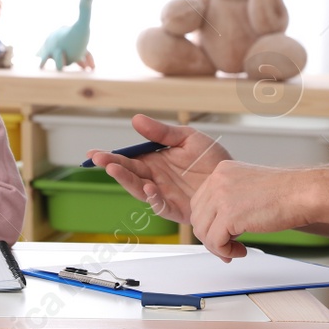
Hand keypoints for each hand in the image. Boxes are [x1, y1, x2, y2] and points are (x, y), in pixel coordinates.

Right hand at [87, 114, 230, 224]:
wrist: (234, 179)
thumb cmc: (212, 159)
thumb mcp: (187, 138)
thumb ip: (161, 133)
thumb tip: (135, 119)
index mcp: (155, 161)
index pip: (128, 159)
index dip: (111, 156)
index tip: (94, 153)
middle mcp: (156, 179)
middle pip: (130, 174)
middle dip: (113, 166)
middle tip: (100, 159)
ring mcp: (165, 195)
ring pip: (139, 190)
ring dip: (126, 181)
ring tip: (115, 169)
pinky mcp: (177, 209)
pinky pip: (160, 206)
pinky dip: (152, 198)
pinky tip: (148, 187)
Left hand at [192, 162, 313, 260]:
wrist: (302, 193)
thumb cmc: (285, 193)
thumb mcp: (248, 187)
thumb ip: (230, 199)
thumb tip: (219, 225)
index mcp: (222, 171)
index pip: (200, 201)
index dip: (209, 222)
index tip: (222, 233)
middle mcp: (218, 180)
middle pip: (197, 217)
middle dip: (211, 236)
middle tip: (227, 246)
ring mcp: (221, 196)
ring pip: (202, 231)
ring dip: (217, 246)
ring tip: (235, 249)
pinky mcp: (229, 215)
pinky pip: (215, 242)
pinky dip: (225, 252)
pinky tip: (241, 250)